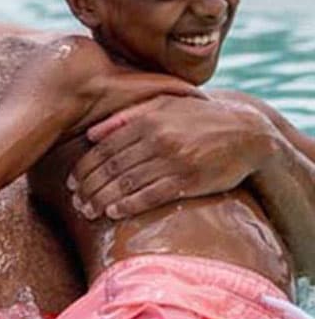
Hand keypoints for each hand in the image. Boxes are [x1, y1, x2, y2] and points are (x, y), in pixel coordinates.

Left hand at [69, 94, 274, 219]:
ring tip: (87, 211)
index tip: (71, 182)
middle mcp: (158, 139)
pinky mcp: (189, 180)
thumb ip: (127, 117)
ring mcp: (174, 161)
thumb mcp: (164, 105)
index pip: (105, 148)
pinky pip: (152, 196)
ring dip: (103, 200)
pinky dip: (129, 205)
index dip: (85, 168)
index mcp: (147, 120)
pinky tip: (113, 213)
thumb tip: (91, 134)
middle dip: (89, 187)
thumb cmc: (198, 118)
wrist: (248, 133)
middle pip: (112, 168)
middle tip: (76, 201)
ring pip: (127, 183)